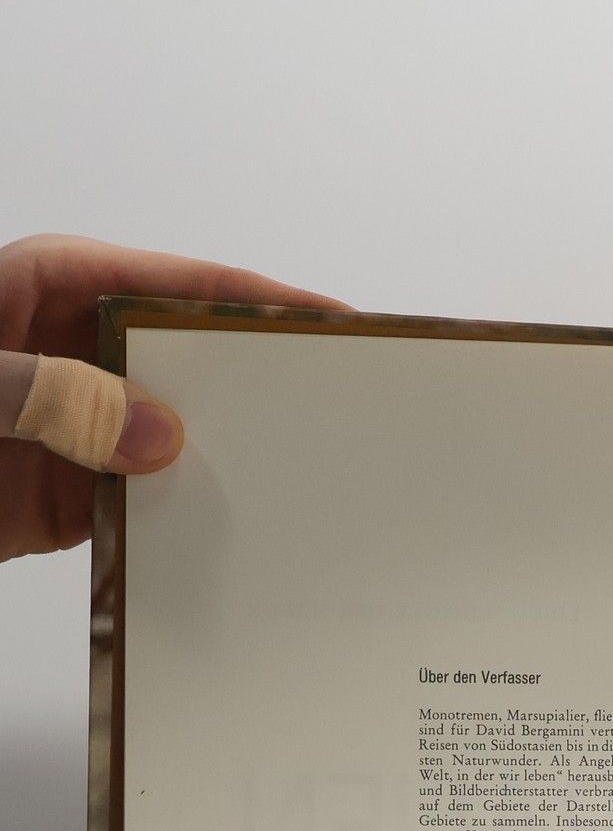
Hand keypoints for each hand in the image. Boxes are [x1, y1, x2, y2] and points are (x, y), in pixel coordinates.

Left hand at [0, 234, 342, 562]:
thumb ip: (48, 398)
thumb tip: (159, 433)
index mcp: (49, 289)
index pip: (181, 284)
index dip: (265, 304)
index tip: (339, 327)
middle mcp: (77, 354)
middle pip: (195, 362)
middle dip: (265, 389)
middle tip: (347, 416)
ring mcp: (79, 428)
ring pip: (180, 442)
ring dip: (231, 470)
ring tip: (311, 491)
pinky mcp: (74, 498)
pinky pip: (149, 509)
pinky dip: (188, 530)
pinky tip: (240, 546)